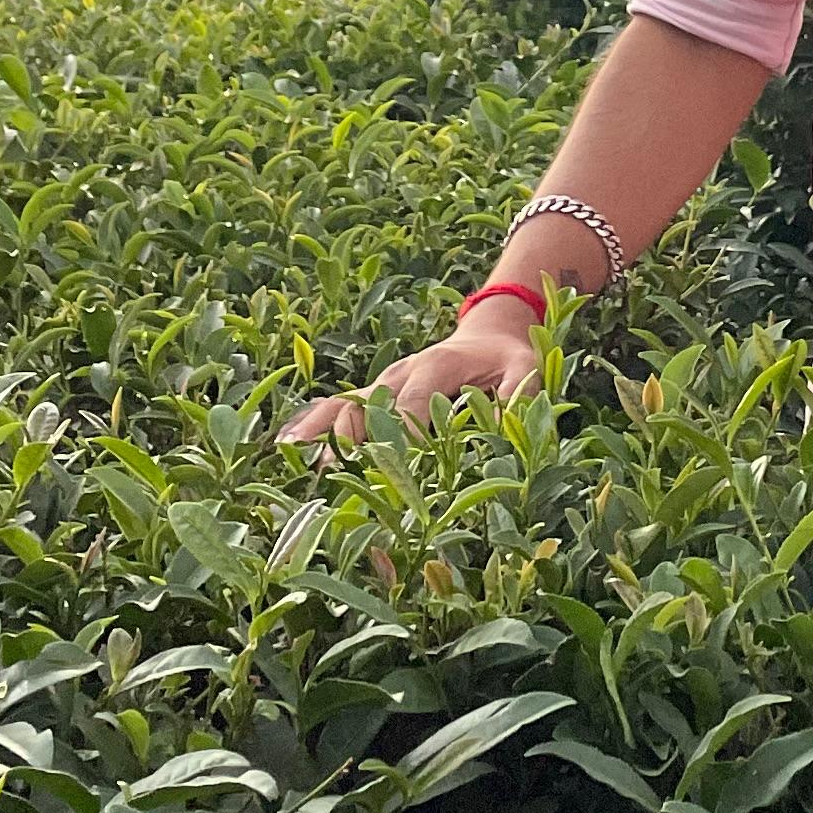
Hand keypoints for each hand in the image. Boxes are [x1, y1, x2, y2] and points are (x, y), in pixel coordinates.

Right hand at [275, 307, 541, 446]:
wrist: (487, 332)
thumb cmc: (507, 358)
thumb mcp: (526, 368)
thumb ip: (520, 392)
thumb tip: (507, 421)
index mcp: (437, 365)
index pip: (411, 402)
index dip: (399, 433)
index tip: (389, 468)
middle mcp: (400, 372)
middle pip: (367, 405)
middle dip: (351, 441)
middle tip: (332, 479)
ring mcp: (381, 382)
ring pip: (343, 405)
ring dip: (321, 435)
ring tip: (297, 466)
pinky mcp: (372, 393)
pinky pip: (335, 407)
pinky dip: (311, 426)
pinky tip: (287, 450)